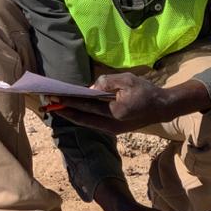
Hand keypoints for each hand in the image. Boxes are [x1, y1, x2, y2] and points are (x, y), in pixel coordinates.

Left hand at [52, 74, 210, 133]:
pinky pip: (93, 124)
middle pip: (82, 117)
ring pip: (86, 123)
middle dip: (65, 109)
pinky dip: (81, 118)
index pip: (86, 104)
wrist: (162, 108)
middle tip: (48, 103)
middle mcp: (111, 124)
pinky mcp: (114, 130)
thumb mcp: (128, 80)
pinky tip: (73, 112)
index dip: (68, 100)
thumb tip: (89, 88)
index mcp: (115, 110)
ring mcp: (112, 129)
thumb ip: (107, 82)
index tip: (53, 95)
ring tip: (57, 107)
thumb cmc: (146, 91)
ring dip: (71, 115)